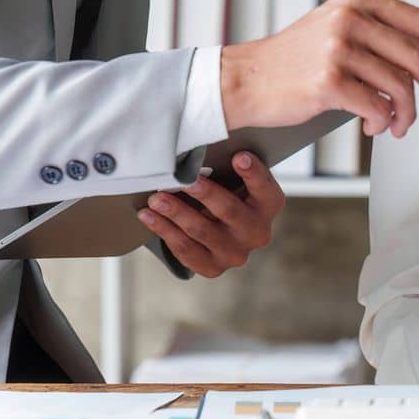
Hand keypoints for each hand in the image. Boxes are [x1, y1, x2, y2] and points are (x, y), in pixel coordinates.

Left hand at [137, 151, 284, 277]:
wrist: (221, 231)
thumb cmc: (228, 194)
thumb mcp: (236, 179)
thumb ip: (228, 167)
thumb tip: (198, 151)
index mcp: (269, 204)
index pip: (264, 187)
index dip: (253, 173)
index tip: (238, 157)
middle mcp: (257, 232)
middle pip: (229, 210)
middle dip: (204, 194)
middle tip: (182, 181)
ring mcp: (236, 253)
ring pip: (201, 231)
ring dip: (176, 213)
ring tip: (156, 198)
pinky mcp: (213, 267)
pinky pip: (185, 250)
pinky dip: (165, 231)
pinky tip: (149, 217)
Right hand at [219, 0, 418, 138]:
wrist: (245, 79)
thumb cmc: (297, 60)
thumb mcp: (339, 28)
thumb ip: (382, 34)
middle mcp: (350, 17)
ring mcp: (338, 47)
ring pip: (400, 86)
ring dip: (409, 114)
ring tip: (399, 126)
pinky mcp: (328, 80)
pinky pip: (377, 106)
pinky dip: (384, 122)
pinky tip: (376, 127)